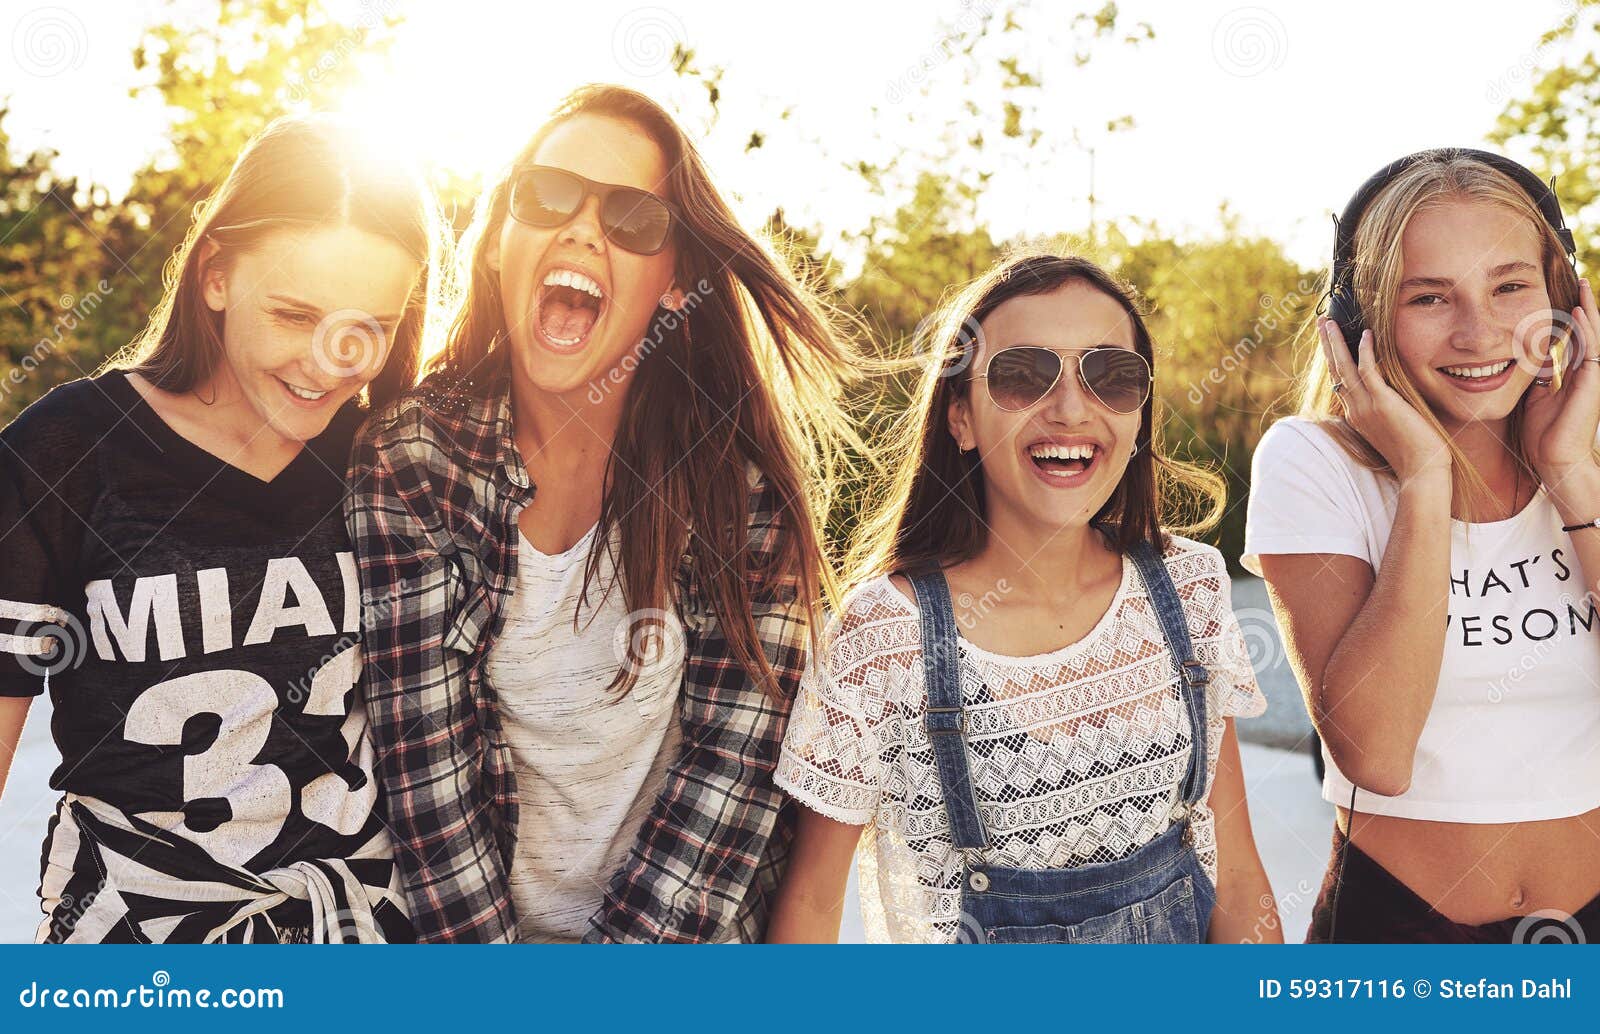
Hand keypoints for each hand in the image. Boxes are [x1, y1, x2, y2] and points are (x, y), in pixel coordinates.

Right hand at [1320, 317, 1450, 480]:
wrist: (1421, 470)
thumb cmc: (1415, 453)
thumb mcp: (1394, 428)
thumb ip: (1387, 410)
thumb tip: (1393, 396)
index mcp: (1357, 416)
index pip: (1341, 382)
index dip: (1336, 359)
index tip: (1333, 342)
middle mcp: (1355, 410)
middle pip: (1336, 371)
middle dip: (1327, 345)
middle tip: (1322, 322)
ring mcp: (1366, 406)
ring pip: (1344, 368)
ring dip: (1336, 342)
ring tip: (1329, 322)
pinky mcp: (1382, 403)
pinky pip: (1368, 372)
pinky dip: (1364, 352)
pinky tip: (1364, 334)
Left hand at [1523, 279, 1599, 492]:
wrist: (1555, 461)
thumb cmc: (1544, 436)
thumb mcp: (1534, 400)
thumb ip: (1536, 379)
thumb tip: (1526, 361)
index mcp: (1574, 376)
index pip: (1576, 340)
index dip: (1571, 320)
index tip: (1564, 299)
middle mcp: (1587, 374)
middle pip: (1590, 333)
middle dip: (1585, 307)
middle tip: (1581, 282)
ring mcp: (1593, 378)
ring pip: (1595, 337)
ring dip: (1589, 312)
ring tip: (1583, 288)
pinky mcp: (1593, 384)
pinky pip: (1592, 351)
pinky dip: (1586, 331)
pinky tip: (1580, 314)